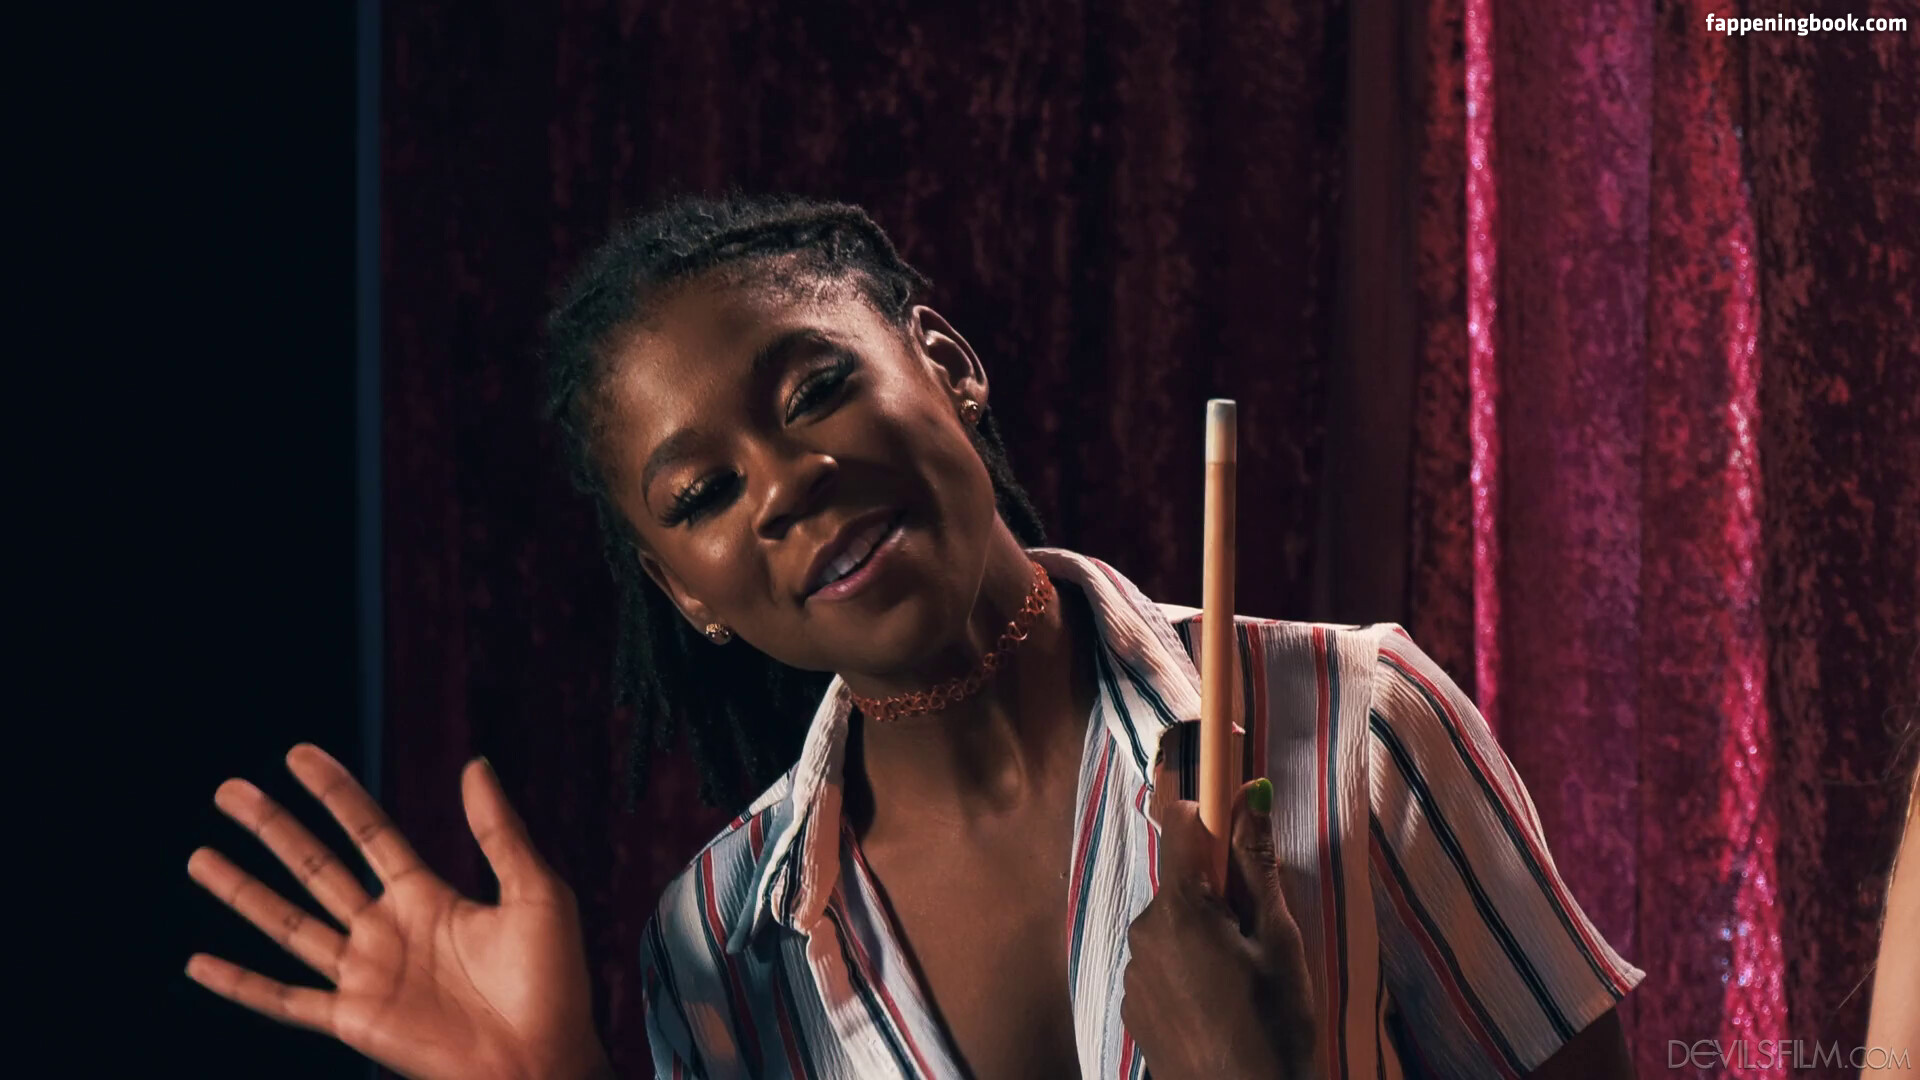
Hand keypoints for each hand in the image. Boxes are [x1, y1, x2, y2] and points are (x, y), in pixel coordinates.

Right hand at [186, 744, 612, 1079]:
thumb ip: (500, 831)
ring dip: (244, 891)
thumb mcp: (536, 892)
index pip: (369, 833)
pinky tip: (199, 964)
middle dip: (274, 828)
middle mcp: (388, 931)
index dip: (335, 793)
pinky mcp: (355, 1022)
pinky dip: (241, 985)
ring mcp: (367, 976)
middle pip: (317, 867)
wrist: (546, 1061)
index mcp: (429, 898)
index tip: (298, 755)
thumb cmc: (553, 984)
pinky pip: (286, 1001)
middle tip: (229, 791)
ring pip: (289, 923)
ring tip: (199, 856)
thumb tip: (476, 764)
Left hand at [1122, 778, 1314, 1079]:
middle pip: (1181, 884)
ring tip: (1239, 983)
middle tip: (1256, 938)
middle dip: (1216, 896)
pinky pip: (1161, 967)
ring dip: (1201, 937)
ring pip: (1172, 928)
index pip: (1180, 825)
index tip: (1238, 833)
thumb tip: (1249, 793)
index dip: (1210, 816)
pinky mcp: (1132, 1007)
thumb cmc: (1273, 1024)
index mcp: (1179, 909)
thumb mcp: (1278, 941)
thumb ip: (1257, 864)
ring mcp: (1132, 973)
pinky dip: (1186, 973)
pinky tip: (1216, 1007)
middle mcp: (1142, 932)